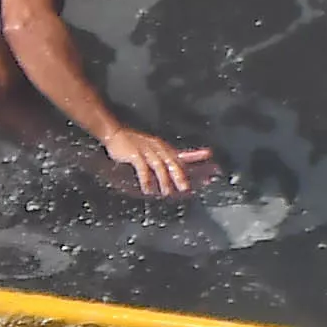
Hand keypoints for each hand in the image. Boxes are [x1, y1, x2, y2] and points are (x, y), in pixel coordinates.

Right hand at [101, 127, 217, 197]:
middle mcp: (159, 149)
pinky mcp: (134, 154)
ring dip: (164, 181)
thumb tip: (181, 172)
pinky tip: (148, 190)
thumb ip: (167, 159)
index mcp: (165, 150)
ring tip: (167, 193)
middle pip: (174, 163)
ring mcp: (147, 151)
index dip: (198, 164)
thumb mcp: (154, 149)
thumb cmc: (134, 143)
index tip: (211, 171)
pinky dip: (146, 180)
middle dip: (182, 176)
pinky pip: (142, 169)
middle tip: (187, 189)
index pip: (185, 157)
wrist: (115, 134)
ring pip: (159, 167)